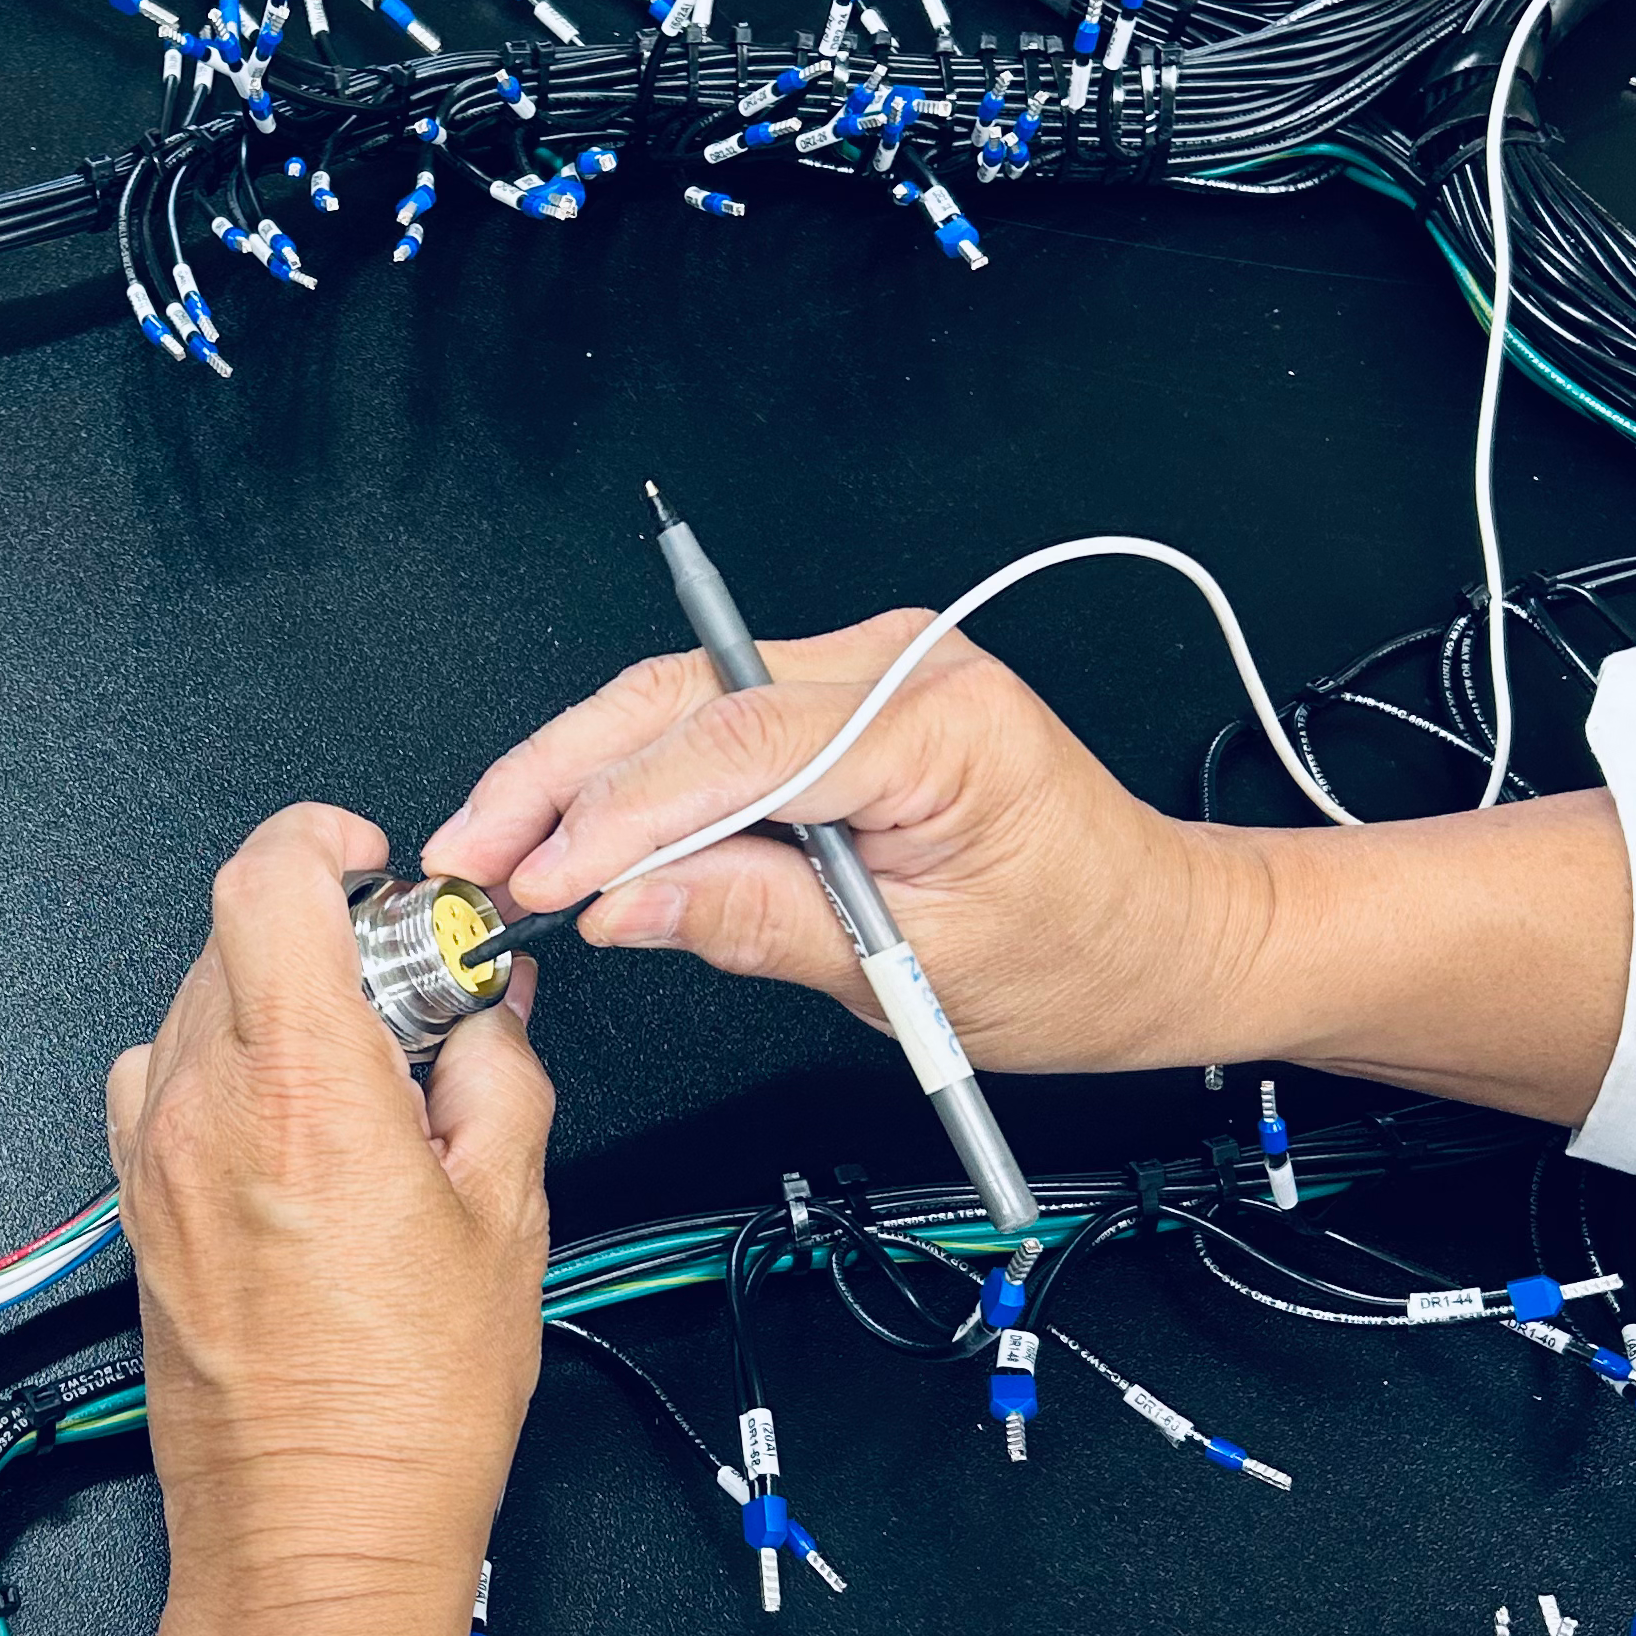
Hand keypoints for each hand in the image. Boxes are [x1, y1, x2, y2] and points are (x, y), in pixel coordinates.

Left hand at [107, 808, 553, 1635]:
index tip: (375, 867)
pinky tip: (294, 1138)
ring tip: (361, 1083)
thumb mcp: (510, 1221)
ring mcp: (154, 1164)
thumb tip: (492, 1014)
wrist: (313, 1542)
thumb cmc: (405, 1416)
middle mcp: (204, 1113)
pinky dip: (223, 1077)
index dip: (322, 842)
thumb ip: (499, 1078)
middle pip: (234, 937)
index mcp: (303, 1090)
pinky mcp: (136, 1214)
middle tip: (413, 1000)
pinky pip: (162, 1089)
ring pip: (194, 1009)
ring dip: (274, 1008)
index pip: (265, 879)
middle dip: (328, 940)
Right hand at [426, 613, 1632, 1124]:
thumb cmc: (1085, 952)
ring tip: (491, 846)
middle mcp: (898, 666)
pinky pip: (712, 723)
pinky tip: (569, 827)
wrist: (1169, 937)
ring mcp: (867, 670)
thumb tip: (620, 903)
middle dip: (559, 780)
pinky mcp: (844, 699)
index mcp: (936, 720)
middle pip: (681, 701)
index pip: (734, 748)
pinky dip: (633, 776)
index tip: (534, 880)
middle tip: (466, 856)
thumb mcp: (914, 969)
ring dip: (577, 774)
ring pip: (677, 703)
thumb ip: (755, 921)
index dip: (614, 816)